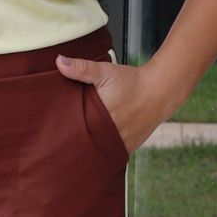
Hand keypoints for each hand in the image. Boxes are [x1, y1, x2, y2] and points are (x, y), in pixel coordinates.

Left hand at [54, 53, 171, 156]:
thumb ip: (81, 68)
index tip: (55, 136)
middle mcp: (110, 135)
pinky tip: (95, 151)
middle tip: (61, 145)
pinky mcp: (130, 146)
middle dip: (75, 145)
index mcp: (100, 119)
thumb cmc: (132, 81)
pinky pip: (112, 154)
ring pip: (99, 153)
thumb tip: (59, 61)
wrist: (161, 90)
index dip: (64, 136)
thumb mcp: (105, 72)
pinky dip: (104, 153)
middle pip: (86, 146)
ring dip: (90, 150)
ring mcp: (121, 143)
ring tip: (76, 151)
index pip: (75, 135)